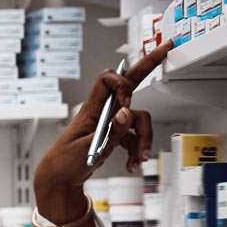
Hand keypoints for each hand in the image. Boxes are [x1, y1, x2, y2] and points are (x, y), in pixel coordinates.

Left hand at [32, 41, 171, 226]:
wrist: (60, 179)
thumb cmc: (65, 162)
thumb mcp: (87, 148)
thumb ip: (110, 131)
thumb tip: (126, 113)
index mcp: (91, 109)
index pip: (107, 80)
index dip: (122, 85)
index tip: (127, 104)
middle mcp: (103, 112)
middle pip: (128, 84)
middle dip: (147, 65)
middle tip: (165, 48)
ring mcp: (111, 123)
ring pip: (138, 119)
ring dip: (143, 138)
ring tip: (139, 157)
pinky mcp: (116, 135)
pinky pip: (135, 137)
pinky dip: (137, 150)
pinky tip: (132, 163)